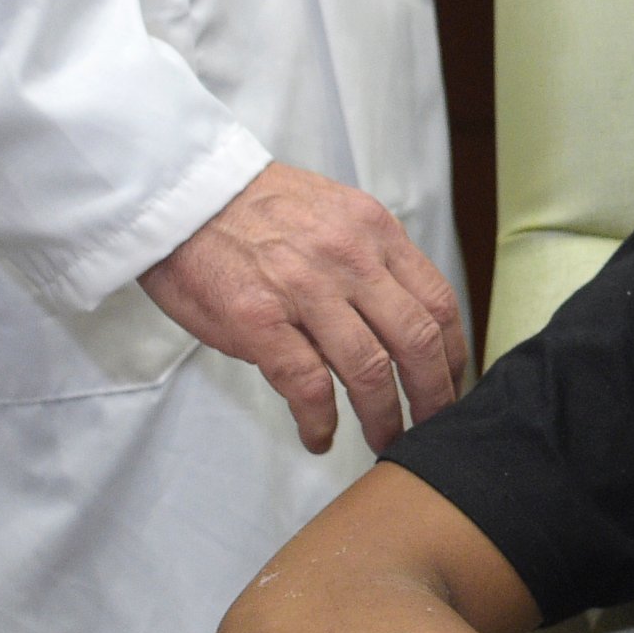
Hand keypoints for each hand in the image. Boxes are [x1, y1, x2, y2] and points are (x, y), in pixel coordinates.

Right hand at [138, 162, 465, 453]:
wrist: (178, 191)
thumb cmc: (251, 208)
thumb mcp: (331, 213)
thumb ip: (370, 259)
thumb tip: (399, 319)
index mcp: (374, 230)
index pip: (438, 301)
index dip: (455, 352)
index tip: (453, 381)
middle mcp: (349, 258)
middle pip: (418, 340)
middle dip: (434, 394)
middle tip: (434, 425)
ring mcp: (304, 289)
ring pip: (370, 368)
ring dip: (383, 416)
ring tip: (385, 440)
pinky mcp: (257, 320)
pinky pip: (306, 383)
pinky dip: (320, 419)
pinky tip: (320, 436)